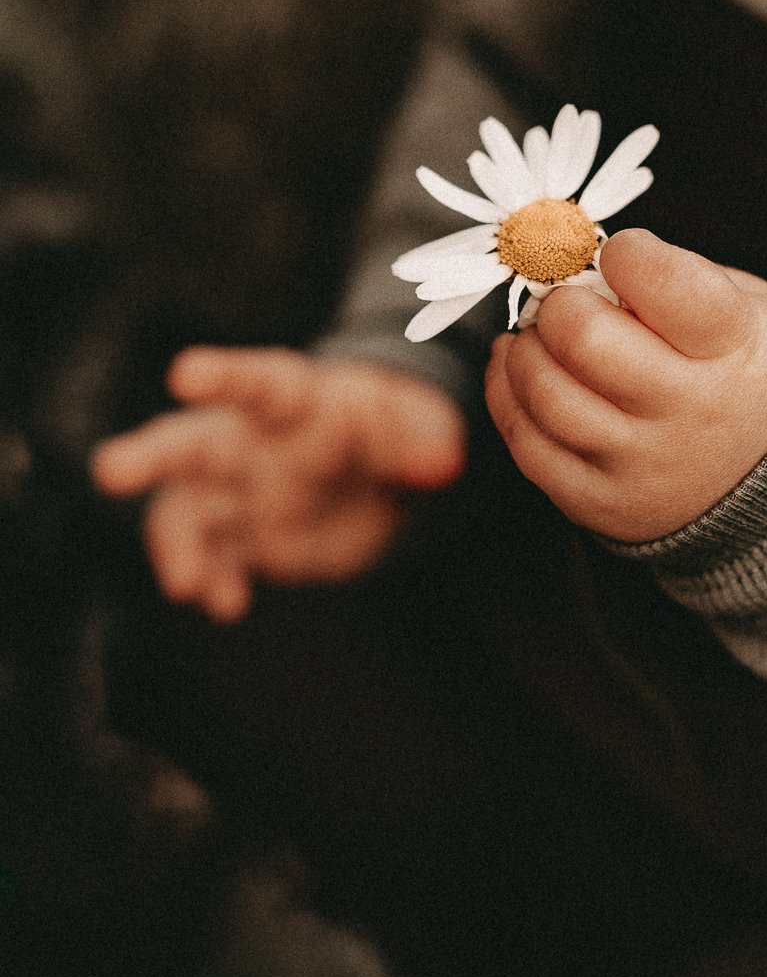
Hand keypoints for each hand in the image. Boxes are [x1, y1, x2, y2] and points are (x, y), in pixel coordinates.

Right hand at [91, 350, 465, 620]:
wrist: (373, 475)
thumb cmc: (385, 429)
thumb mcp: (414, 427)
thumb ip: (421, 441)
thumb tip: (444, 460)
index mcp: (292, 400)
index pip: (257, 383)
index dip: (223, 376)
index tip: (184, 373)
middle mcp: (250, 443)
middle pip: (192, 445)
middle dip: (150, 456)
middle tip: (112, 471)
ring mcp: (238, 493)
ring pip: (187, 511)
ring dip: (176, 545)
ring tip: (184, 582)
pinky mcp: (242, 540)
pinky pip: (214, 560)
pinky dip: (213, 580)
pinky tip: (228, 603)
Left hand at [484, 228, 766, 541]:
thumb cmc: (737, 364)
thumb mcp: (743, 304)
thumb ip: (671, 275)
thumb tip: (576, 260)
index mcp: (733, 344)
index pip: (662, 283)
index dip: (625, 255)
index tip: (620, 255)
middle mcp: (691, 409)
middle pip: (585, 339)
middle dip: (560, 302)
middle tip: (567, 300)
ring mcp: (644, 462)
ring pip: (546, 394)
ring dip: (525, 350)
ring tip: (539, 336)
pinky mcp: (602, 500)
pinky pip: (528, 446)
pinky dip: (508, 396)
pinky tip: (523, 372)